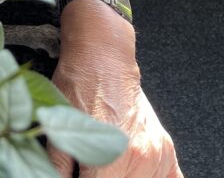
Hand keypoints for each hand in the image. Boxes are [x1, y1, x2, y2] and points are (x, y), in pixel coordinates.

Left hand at [49, 2, 181, 176]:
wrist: (101, 58)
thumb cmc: (77, 86)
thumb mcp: (58, 127)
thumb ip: (59, 168)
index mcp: (111, 161)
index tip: (81, 172)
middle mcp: (139, 161)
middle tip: (90, 167)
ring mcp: (157, 156)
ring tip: (106, 166)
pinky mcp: (166, 149)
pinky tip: (134, 172)